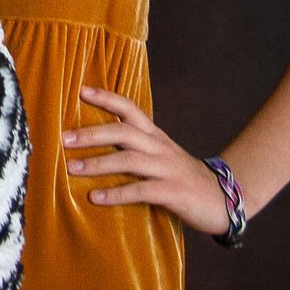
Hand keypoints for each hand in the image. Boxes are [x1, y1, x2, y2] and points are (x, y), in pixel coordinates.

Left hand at [64, 87, 233, 236]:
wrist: (226, 199)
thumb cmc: (183, 178)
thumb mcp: (160, 157)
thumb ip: (135, 149)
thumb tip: (94, 144)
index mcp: (156, 136)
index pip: (130, 109)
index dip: (107, 98)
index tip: (81, 90)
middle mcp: (160, 148)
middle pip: (123, 133)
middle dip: (92, 134)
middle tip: (63, 138)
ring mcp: (168, 170)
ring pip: (129, 160)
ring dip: (97, 164)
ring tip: (71, 168)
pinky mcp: (173, 192)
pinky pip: (141, 191)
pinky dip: (116, 193)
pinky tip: (95, 198)